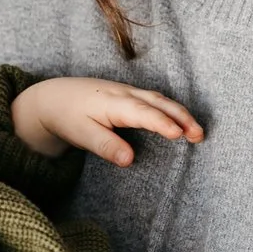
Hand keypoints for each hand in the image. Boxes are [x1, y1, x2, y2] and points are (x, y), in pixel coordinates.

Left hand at [11, 77, 203, 163]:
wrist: (53, 97)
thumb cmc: (68, 117)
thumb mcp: (82, 135)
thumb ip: (106, 146)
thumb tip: (129, 160)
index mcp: (113, 102)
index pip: (143, 113)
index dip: (162, 123)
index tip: (179, 135)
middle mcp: (125, 93)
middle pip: (159, 103)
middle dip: (182, 117)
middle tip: (199, 136)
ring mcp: (128, 92)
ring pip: (160, 100)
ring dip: (180, 114)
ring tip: (197, 133)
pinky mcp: (129, 95)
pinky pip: (155, 100)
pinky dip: (171, 109)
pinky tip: (182, 122)